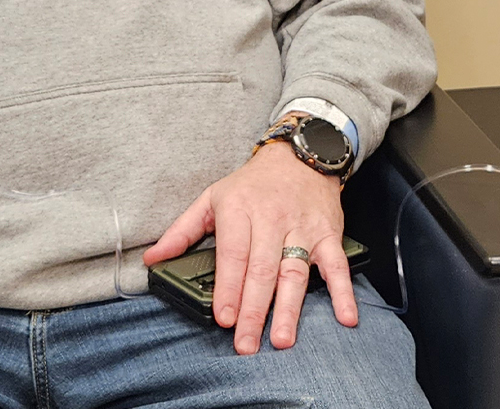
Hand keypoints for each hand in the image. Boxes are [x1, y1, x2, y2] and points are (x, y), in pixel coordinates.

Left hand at [145, 141, 356, 353]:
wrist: (301, 156)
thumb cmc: (252, 184)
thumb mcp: (212, 198)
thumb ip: (182, 231)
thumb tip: (153, 259)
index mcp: (240, 211)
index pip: (234, 255)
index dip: (228, 288)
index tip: (223, 317)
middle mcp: (272, 220)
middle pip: (262, 271)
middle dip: (253, 311)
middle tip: (245, 344)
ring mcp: (303, 228)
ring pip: (294, 273)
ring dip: (289, 309)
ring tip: (281, 340)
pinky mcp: (329, 235)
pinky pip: (337, 266)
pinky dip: (343, 292)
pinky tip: (346, 317)